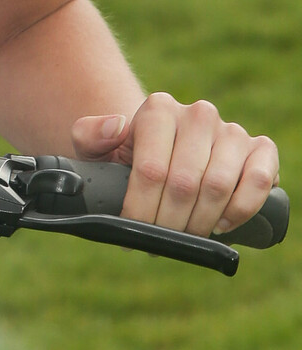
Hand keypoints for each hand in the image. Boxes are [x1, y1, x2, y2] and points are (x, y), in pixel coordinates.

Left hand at [71, 93, 278, 236]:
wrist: (166, 153)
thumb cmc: (127, 156)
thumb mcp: (95, 147)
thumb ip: (88, 134)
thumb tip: (116, 127)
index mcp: (158, 109)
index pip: (151, 170)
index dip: (141, 209)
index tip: (132, 230)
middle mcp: (199, 114)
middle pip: (185, 184)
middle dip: (168, 222)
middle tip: (157, 240)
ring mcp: (232, 130)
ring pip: (219, 186)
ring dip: (200, 222)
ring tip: (185, 235)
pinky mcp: (261, 149)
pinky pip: (259, 181)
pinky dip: (241, 210)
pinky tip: (221, 224)